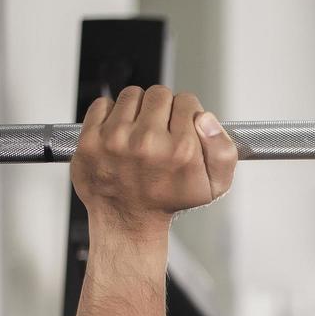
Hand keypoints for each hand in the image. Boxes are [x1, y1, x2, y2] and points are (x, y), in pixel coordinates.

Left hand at [71, 85, 236, 238]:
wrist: (128, 220)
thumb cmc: (169, 200)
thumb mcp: (214, 186)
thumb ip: (223, 150)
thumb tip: (205, 118)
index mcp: (181, 151)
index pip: (187, 101)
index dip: (186, 113)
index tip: (180, 128)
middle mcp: (148, 143)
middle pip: (160, 94)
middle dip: (162, 108)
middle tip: (159, 131)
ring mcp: (115, 140)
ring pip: (132, 94)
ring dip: (137, 109)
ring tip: (139, 132)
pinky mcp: (91, 139)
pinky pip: (103, 104)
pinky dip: (111, 114)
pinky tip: (119, 135)